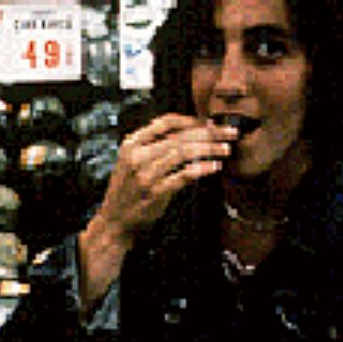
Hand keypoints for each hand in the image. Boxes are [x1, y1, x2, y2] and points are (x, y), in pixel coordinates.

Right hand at [79, 114, 229, 306]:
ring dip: (209, 149)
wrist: (114, 221)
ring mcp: (146, 174)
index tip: (209, 123)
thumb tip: (189, 133)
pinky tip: (214, 167)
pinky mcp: (155, 192)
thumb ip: (154, 147)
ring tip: (225, 149)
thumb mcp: (132, 161)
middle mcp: (138, 156)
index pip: (165, 122)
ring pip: (183, 153)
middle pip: (180, 136)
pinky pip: (183, 176)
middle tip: (229, 133)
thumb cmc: (128, 191)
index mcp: (132, 144)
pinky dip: (201, 169)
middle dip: (209, 133)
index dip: (191, 120)